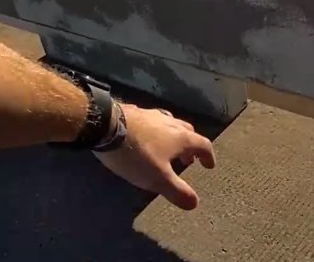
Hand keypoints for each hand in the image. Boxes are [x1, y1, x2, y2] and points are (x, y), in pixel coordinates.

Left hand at [93, 103, 215, 209]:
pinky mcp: (133, 111)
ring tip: (167, 149)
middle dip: (190, 146)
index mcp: (180, 137)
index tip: (208, 166)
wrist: (105, 126)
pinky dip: (155, 130)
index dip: (208, 156)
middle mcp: (169, 122)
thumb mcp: (157, 178)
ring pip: (169, 123)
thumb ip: (177, 191)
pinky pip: (151, 121)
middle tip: (188, 159)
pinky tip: (145, 137)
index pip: (203, 144)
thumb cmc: (136, 154)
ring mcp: (150, 114)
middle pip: (188, 131)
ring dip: (173, 136)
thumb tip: (195, 203)